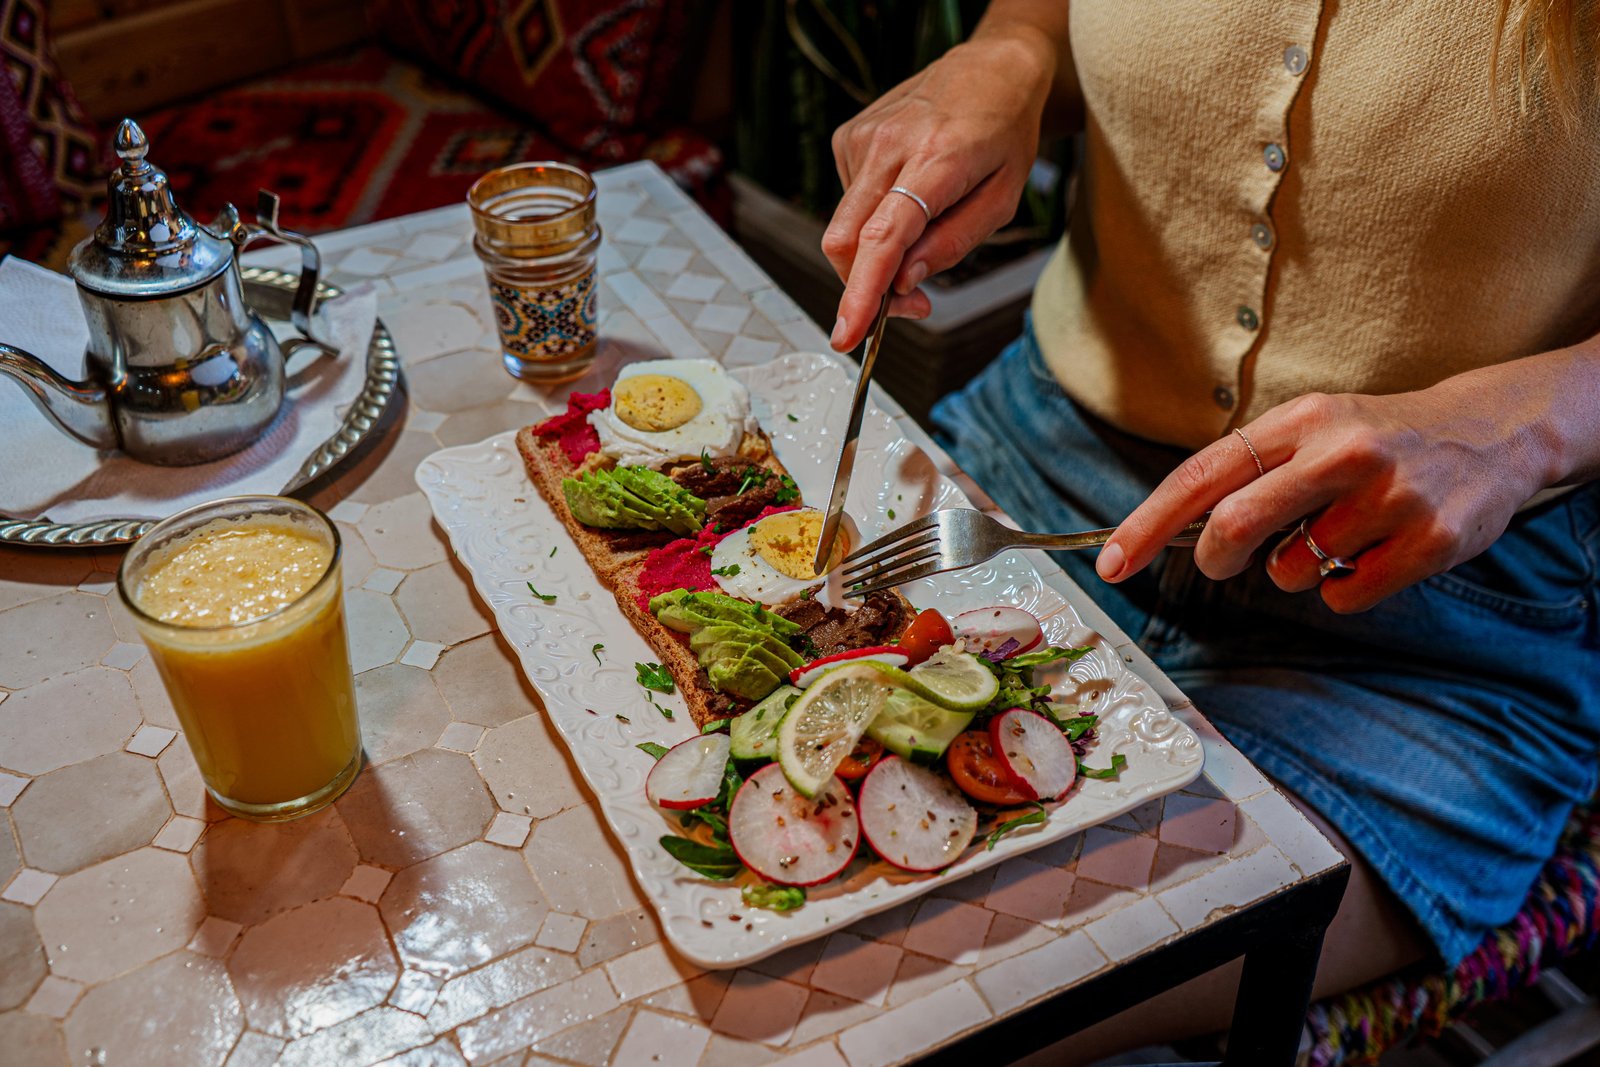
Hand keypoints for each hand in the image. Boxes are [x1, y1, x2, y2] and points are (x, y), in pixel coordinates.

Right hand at [822, 32, 1053, 350]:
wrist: (991, 68)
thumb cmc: (1004, 132)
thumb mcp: (1003, 198)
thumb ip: (953, 244)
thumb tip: (904, 281)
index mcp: (936, 160)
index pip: (884, 237)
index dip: (862, 292)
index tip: (847, 332)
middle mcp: (889, 145)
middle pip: (846, 241)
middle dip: (864, 288)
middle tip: (909, 304)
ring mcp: (862, 138)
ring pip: (844, 228)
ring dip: (874, 253)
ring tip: (922, 232)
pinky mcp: (848, 137)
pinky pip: (849, 203)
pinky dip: (873, 219)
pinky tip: (907, 196)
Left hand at [1094, 378, 1561, 612]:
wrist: (1492, 433)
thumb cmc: (1378, 440)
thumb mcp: (1312, 430)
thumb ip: (1251, 472)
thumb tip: (1174, 529)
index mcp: (1300, 421)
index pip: (1203, 474)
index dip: (1149, 523)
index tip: (1113, 562)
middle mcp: (1342, 452)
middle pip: (1236, 524)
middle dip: (1214, 557)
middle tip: (1219, 562)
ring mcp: (1388, 497)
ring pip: (1291, 570)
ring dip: (1294, 569)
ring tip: (1334, 536)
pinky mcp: (1427, 542)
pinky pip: (1344, 595)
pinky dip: (1343, 589)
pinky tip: (1371, 555)